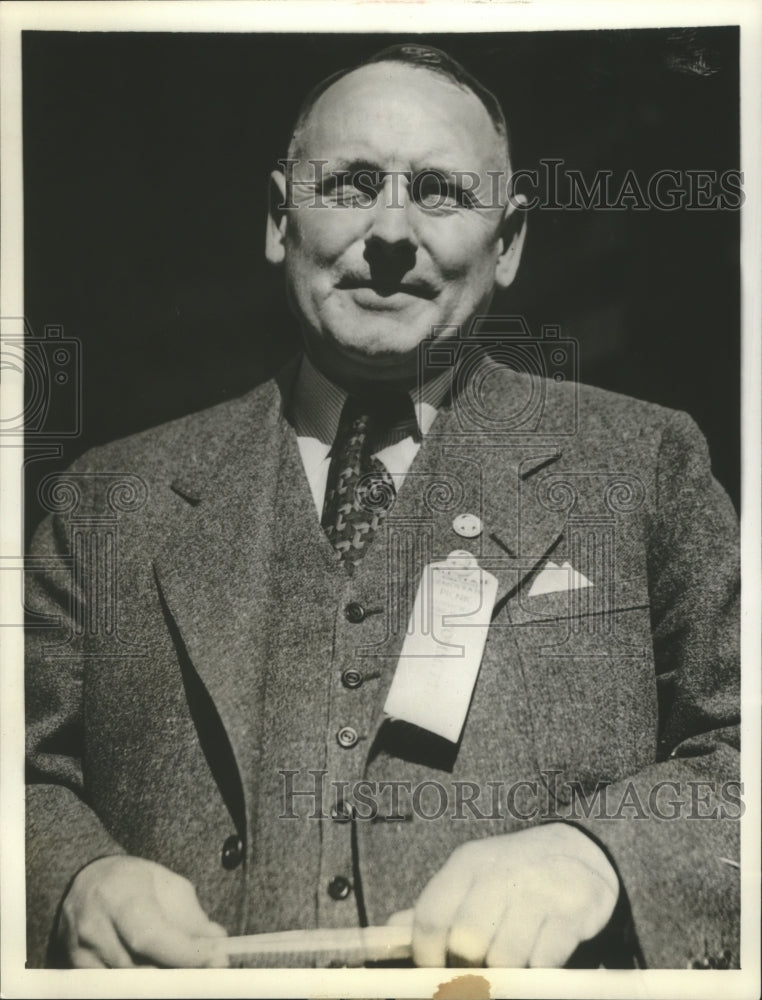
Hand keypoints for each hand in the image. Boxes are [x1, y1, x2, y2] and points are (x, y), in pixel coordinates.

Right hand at [58, 855, 227, 967]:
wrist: (88, 879)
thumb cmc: (134, 882)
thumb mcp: (168, 887)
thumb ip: (193, 919)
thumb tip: (219, 948)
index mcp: (118, 895)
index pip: (149, 936)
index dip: (184, 953)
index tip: (215, 959)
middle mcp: (93, 926)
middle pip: (140, 966)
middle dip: (178, 972)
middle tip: (204, 970)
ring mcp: (80, 952)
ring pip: (128, 983)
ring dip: (159, 978)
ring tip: (177, 965)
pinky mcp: (76, 971)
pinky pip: (113, 988)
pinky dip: (137, 982)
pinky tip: (150, 967)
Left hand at [391, 824, 618, 966]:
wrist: (579, 853)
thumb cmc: (513, 876)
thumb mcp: (472, 879)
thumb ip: (438, 907)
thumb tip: (392, 931)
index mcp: (468, 863)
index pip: (431, 917)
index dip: (427, 956)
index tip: (435, 970)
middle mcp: (500, 871)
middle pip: (466, 942)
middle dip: (468, 968)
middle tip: (477, 971)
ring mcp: (539, 888)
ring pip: (506, 957)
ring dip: (506, 972)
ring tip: (510, 964)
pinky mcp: (573, 909)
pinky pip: (545, 959)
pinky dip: (539, 970)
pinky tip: (539, 958)